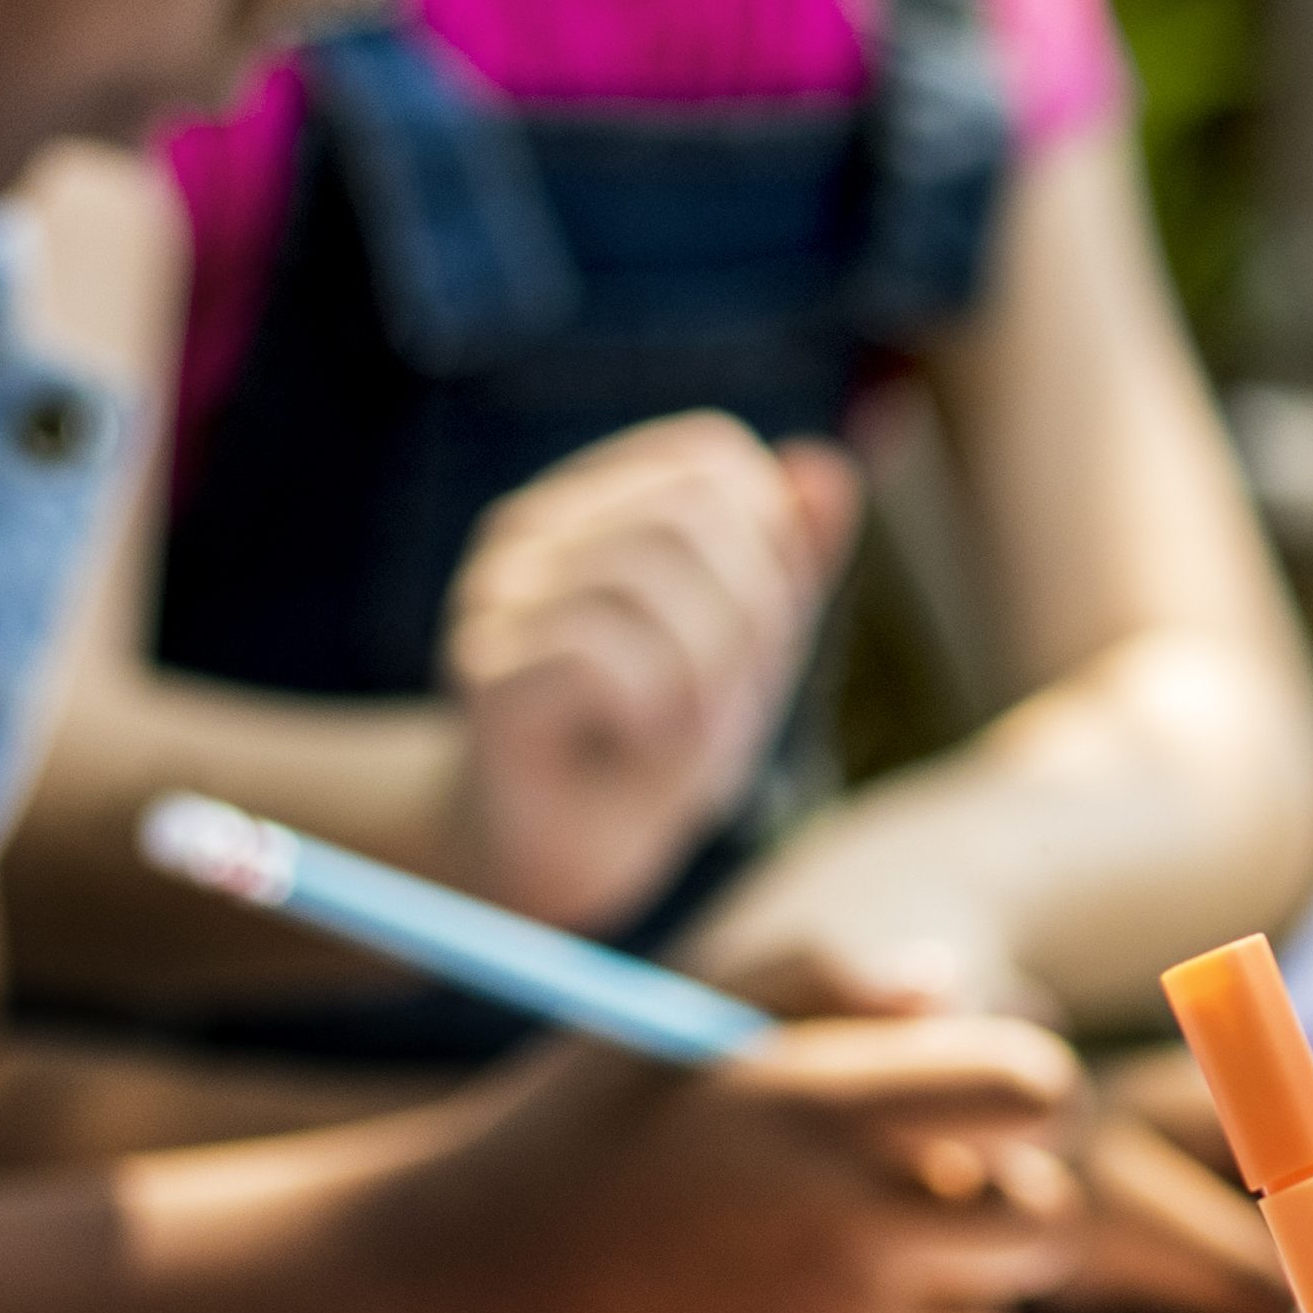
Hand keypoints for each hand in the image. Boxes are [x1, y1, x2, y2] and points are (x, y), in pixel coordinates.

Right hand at [352, 998, 1085, 1312]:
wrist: (445, 1289)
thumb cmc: (572, 1132)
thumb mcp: (682, 1016)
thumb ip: (830, 980)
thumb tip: (965, 986)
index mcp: (822, 1104)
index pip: (1038, 1092)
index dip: (1038, 1094)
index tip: (996, 1103)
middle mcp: (846, 1225)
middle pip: (1048, 1224)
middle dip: (1018, 1204)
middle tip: (950, 1190)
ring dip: (939, 1287)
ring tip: (815, 1250)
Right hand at [443, 413, 866, 933]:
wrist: (566, 852)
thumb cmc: (654, 745)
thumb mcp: (750, 651)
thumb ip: (788, 561)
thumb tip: (826, 467)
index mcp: (596, 504)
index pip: (708, 460)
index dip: (768, 545)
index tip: (754, 634)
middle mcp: (534, 529)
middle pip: (691, 510)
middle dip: (750, 613)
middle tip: (727, 698)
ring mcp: (498, 595)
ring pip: (648, 578)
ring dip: (707, 675)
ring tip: (684, 730)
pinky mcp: (485, 670)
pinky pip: (599, 653)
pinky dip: (654, 710)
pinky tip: (639, 743)